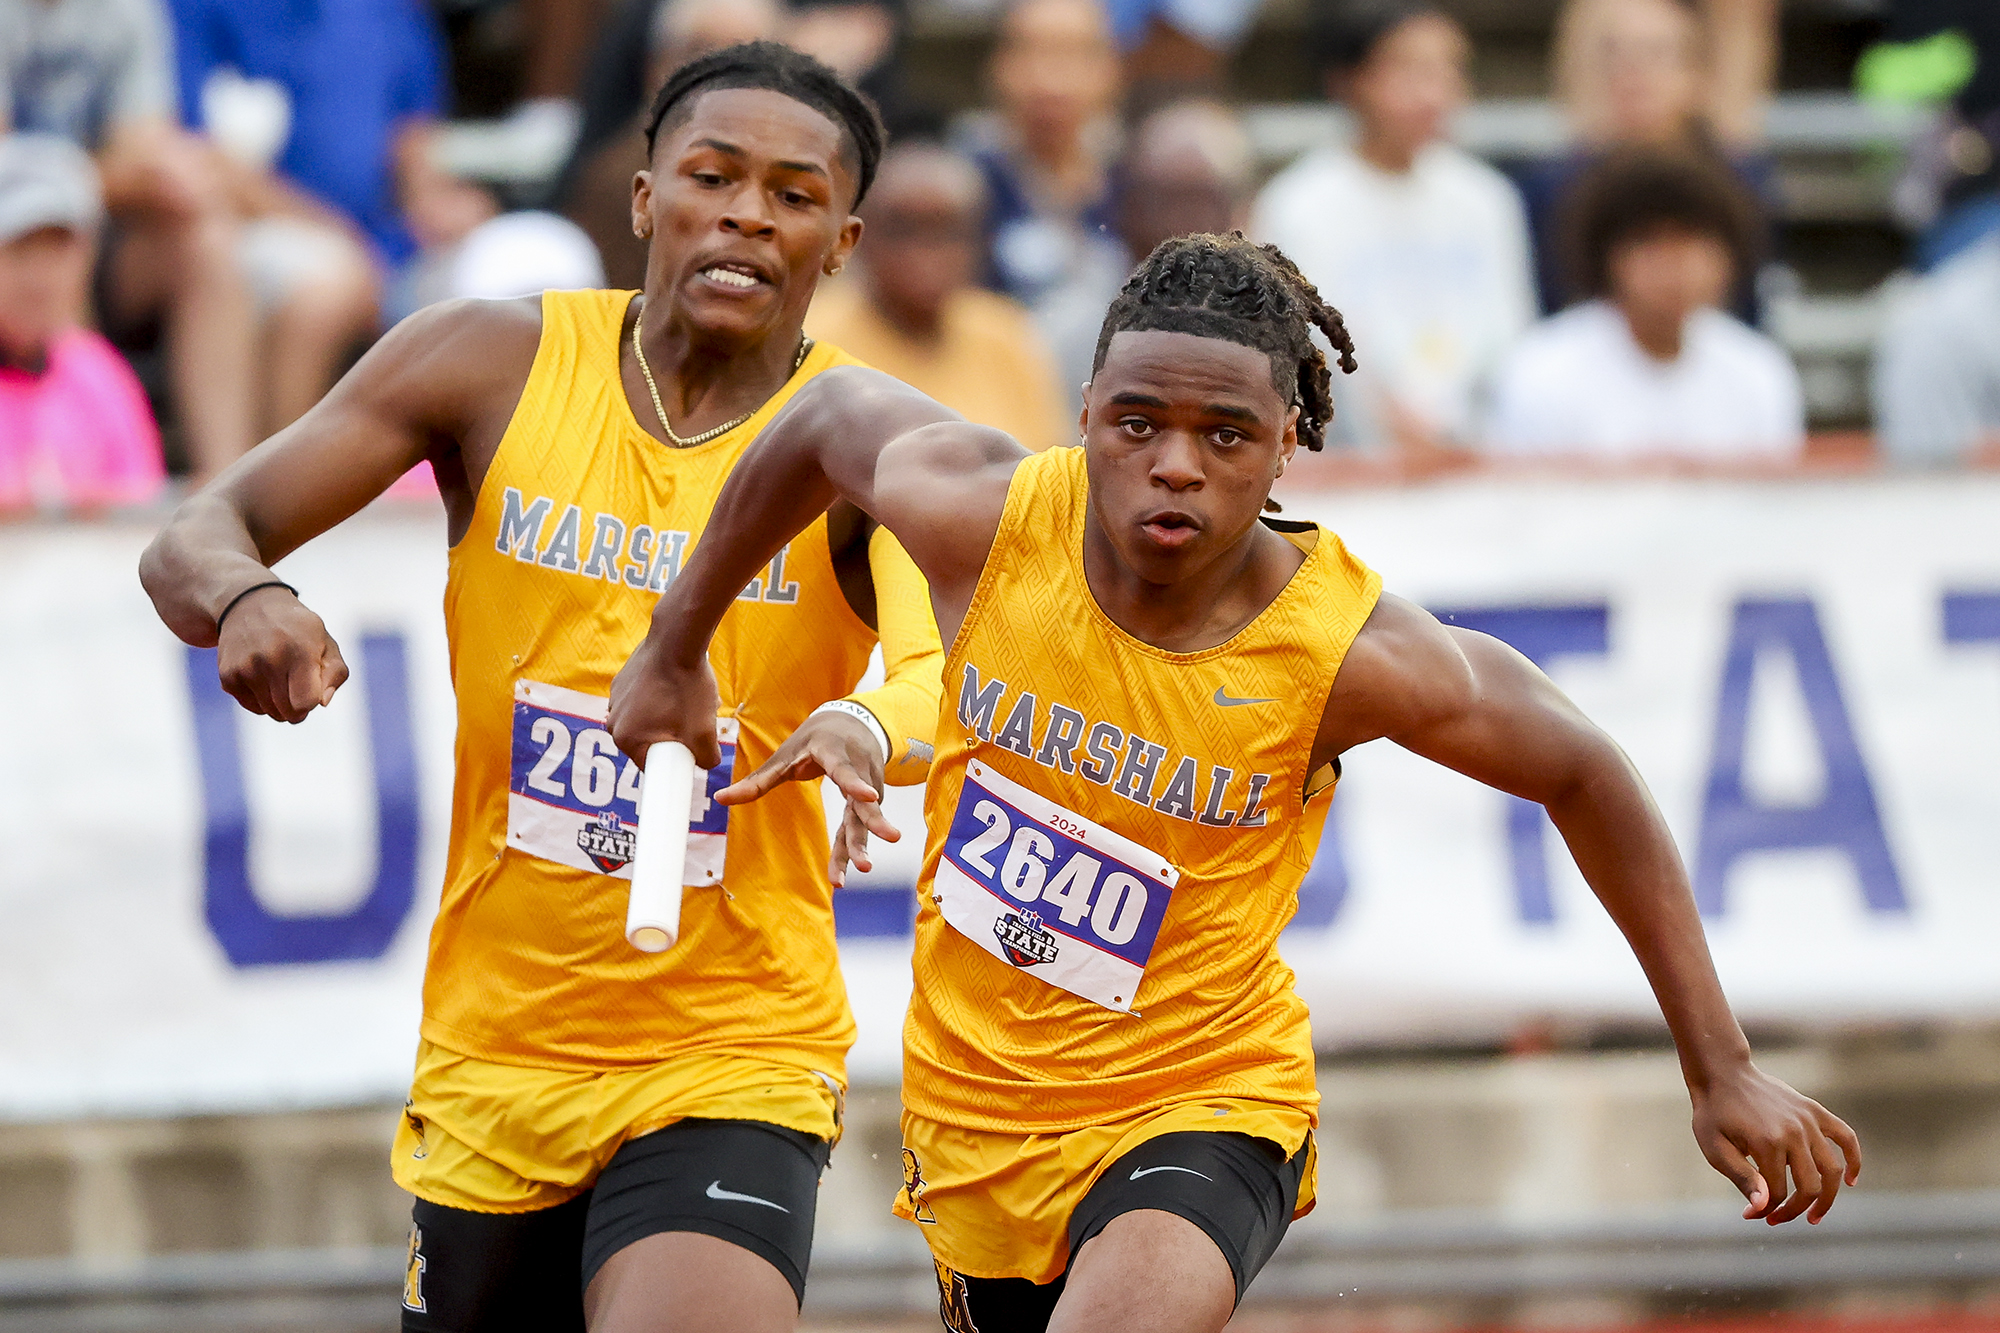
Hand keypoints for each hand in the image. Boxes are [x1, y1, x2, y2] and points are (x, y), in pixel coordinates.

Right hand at [217, 590, 348, 722]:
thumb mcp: (326, 642)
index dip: (312, 701)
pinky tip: (262, 675)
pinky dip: (261, 699)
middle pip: (289, 713)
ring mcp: (245, 668)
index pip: (306, 702)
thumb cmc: (297, 630)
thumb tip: (322, 702)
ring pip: (270, 712)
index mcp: (300, 650)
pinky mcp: (228, 675)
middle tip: (296, 683)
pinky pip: (252, 706)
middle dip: (298, 706)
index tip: (312, 687)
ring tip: (279, 675)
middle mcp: (270, 659)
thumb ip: (335, 673)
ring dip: (279, 702)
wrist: (249, 605)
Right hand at [608, 630, 722, 769]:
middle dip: (674, 737)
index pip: (652, 766)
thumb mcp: (705, 732)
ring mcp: (615, 699)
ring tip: (690, 702)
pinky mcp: (622, 681)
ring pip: (648, 721)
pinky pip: (644, 701)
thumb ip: (707, 759)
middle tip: (696, 722)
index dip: (675, 761)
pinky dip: (661, 699)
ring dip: (669, 718)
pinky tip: (679, 687)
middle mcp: (613, 721)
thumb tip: (706, 764)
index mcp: (625, 739)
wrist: (678, 641)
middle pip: (650, 743)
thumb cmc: (687, 687)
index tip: (691, 750)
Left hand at [716, 711, 900, 886]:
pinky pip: (859, 826)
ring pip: (864, 819)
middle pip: (864, 801)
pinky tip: (846, 872)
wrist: (852, 723)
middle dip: (874, 822)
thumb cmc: (814, 740)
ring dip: (863, 844)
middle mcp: (859, 771)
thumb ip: (757, 781)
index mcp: (835, 753)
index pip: (848, 770)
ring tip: (864, 869)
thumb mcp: (785, 755)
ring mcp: (869, 786)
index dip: (858, 783)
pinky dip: (853, 848)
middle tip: (889, 839)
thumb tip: (719, 798)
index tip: (871, 796)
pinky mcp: (869, 801)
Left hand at [1691, 1060, 1861, 1224]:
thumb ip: (1741, 1177)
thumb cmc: (1713, 1113)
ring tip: (1814, 1216)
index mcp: (1766, 1143)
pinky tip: (1850, 1180)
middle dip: (1795, 1210)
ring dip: (1827, 1198)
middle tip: (1778, 1220)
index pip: (1777, 1192)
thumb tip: (1763, 1208)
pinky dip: (1854, 1159)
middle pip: (1810, 1186)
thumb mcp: (1714, 1147)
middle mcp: (1793, 1132)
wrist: (1722, 1073)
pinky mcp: (1815, 1111)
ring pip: (1831, 1169)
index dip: (1766, 1209)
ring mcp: (1808, 1120)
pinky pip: (1846, 1137)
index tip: (1752, 1216)